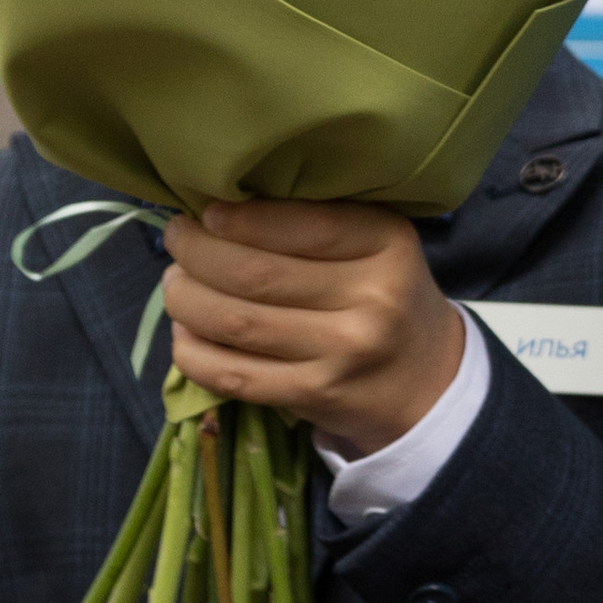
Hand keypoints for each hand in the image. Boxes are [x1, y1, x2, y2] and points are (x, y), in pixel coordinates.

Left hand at [162, 201, 462, 456]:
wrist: (426, 381)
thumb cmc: (386, 294)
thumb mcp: (377, 243)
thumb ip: (316, 219)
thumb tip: (217, 205)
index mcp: (387, 245)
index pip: (302, 224)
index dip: (240, 218)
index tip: (204, 212)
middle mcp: (372, 300)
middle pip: (255, 274)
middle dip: (196, 254)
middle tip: (177, 241)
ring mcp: (343, 354)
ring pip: (236, 323)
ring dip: (186, 300)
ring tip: (176, 284)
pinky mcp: (316, 396)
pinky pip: (234, 375)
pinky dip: (193, 352)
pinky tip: (185, 332)